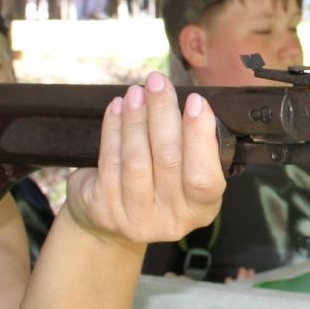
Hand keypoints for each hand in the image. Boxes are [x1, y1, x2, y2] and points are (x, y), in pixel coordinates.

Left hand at [63, 73, 225, 248]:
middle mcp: (171, 219)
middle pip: (168, 160)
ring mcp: (135, 218)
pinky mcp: (105, 209)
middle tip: (158, 82)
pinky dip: (113, 129)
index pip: (204, 177)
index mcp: (200, 209)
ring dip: (136, 118)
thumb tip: (192, 104)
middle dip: (163, 113)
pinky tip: (117, 109)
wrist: (110, 226)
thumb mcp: (183, 178)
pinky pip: (109, 160)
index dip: (199, 137)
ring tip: (136, 92)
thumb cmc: (156, 189)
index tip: (196, 101)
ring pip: (136, 159)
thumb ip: (192, 150)